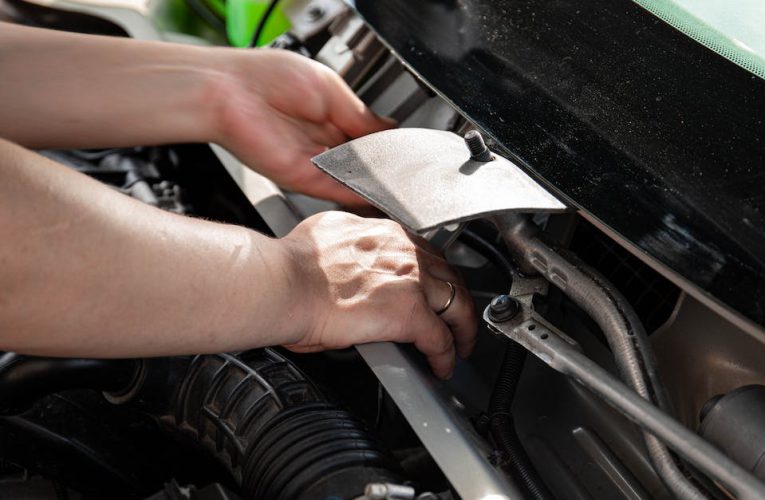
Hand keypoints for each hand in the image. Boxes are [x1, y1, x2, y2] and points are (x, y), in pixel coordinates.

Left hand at [213, 49, 394, 205]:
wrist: (229, 92)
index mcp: (328, 115)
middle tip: (408, 167)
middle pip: (360, 160)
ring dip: (375, 181)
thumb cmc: (267, 78)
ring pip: (352, 179)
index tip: (407, 149)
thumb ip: (361, 115)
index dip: (386, 143)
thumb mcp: (330, 88)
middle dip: (382, 165)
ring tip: (403, 181)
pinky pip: (338, 190)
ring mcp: (312, 162)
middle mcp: (320, 141)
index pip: (365, 137)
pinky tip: (383, 192)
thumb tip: (389, 127)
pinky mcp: (303, 179)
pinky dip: (361, 194)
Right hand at [281, 212, 476, 378]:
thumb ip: (349, 245)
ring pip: (457, 304)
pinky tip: (442, 366)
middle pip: (449, 275)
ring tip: (459, 345)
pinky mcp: (410, 312)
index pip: (425, 252)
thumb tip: (345, 256)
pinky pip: (440, 339)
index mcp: (384, 233)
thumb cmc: (291, 268)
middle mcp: (403, 250)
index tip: (434, 287)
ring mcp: (411, 280)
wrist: (283, 284)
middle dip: (457, 298)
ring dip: (462, 327)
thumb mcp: (328, 239)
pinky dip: (445, 356)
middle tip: (458, 318)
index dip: (434, 274)